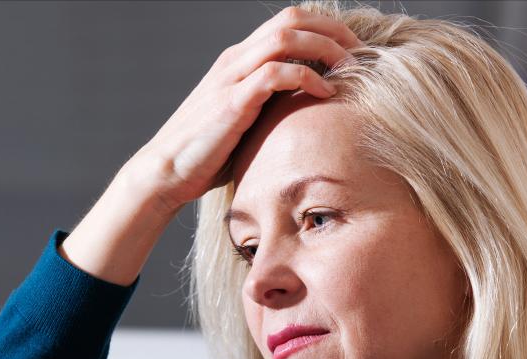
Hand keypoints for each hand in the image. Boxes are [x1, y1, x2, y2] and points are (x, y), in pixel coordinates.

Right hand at [130, 5, 360, 211]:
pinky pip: (276, 73)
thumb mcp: (246, 123)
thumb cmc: (207, 155)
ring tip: (350, 68)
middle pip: (292, 18)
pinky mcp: (232, 101)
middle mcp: (236, 59)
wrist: (166, 172)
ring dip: (326, 47)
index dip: (326, 28)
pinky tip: (326, 94)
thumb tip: (311, 117)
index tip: (352, 51)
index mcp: (240, 60)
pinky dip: (307, 77)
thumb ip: (272, 109)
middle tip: (361, 54)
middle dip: (333, 30)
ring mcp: (232, 77)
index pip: (289, 22)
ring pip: (286, 36)